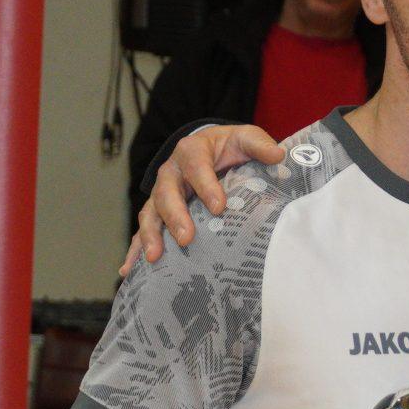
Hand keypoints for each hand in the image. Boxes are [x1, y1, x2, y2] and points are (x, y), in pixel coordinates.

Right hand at [121, 123, 280, 274]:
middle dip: (175, 216)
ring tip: (154, 257)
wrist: (211, 149)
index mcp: (192, 151)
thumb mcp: (245, 138)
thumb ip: (259, 145)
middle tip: (187, 238)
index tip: (219, 207)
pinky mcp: (158, 211)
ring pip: (151, 213)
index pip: (197, 167)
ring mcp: (161, 193)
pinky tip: (131, 270)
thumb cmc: (229, 147)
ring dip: (151, 235)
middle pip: (166, 193)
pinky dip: (136, 249)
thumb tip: (278, 156)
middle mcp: (171, 172)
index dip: (206, 186)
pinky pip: (144, 230)